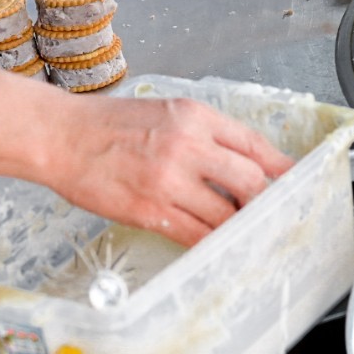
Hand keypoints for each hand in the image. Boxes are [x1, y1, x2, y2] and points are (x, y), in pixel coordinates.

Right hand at [48, 96, 293, 246]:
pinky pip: (195, 235)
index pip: (254, 143)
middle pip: (251, 181)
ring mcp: (169, 180)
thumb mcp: (166, 112)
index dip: (280, 166)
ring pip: (226, 214)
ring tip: (238, 228)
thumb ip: (205, 133)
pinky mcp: (149, 210)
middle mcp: (187, 145)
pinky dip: (210, 242)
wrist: (61, 137)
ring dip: (237, 225)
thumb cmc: (109, 124)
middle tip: (266, 209)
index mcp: (194, 116)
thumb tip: (243, 159)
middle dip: (264, 199)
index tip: (292, 179)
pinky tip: (213, 242)